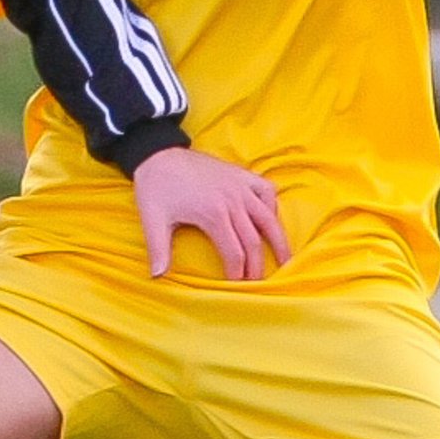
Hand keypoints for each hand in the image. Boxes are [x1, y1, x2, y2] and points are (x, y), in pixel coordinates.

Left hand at [131, 146, 288, 280]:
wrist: (157, 152)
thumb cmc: (155, 186)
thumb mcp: (153, 218)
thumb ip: (158, 249)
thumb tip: (156, 276)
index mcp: (213, 213)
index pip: (234, 251)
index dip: (237, 271)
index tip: (237, 286)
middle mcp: (233, 200)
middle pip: (253, 239)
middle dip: (257, 265)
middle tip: (259, 283)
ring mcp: (240, 185)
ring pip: (268, 217)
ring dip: (278, 240)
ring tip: (286, 260)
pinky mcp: (241, 174)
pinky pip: (266, 190)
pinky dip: (272, 205)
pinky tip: (271, 219)